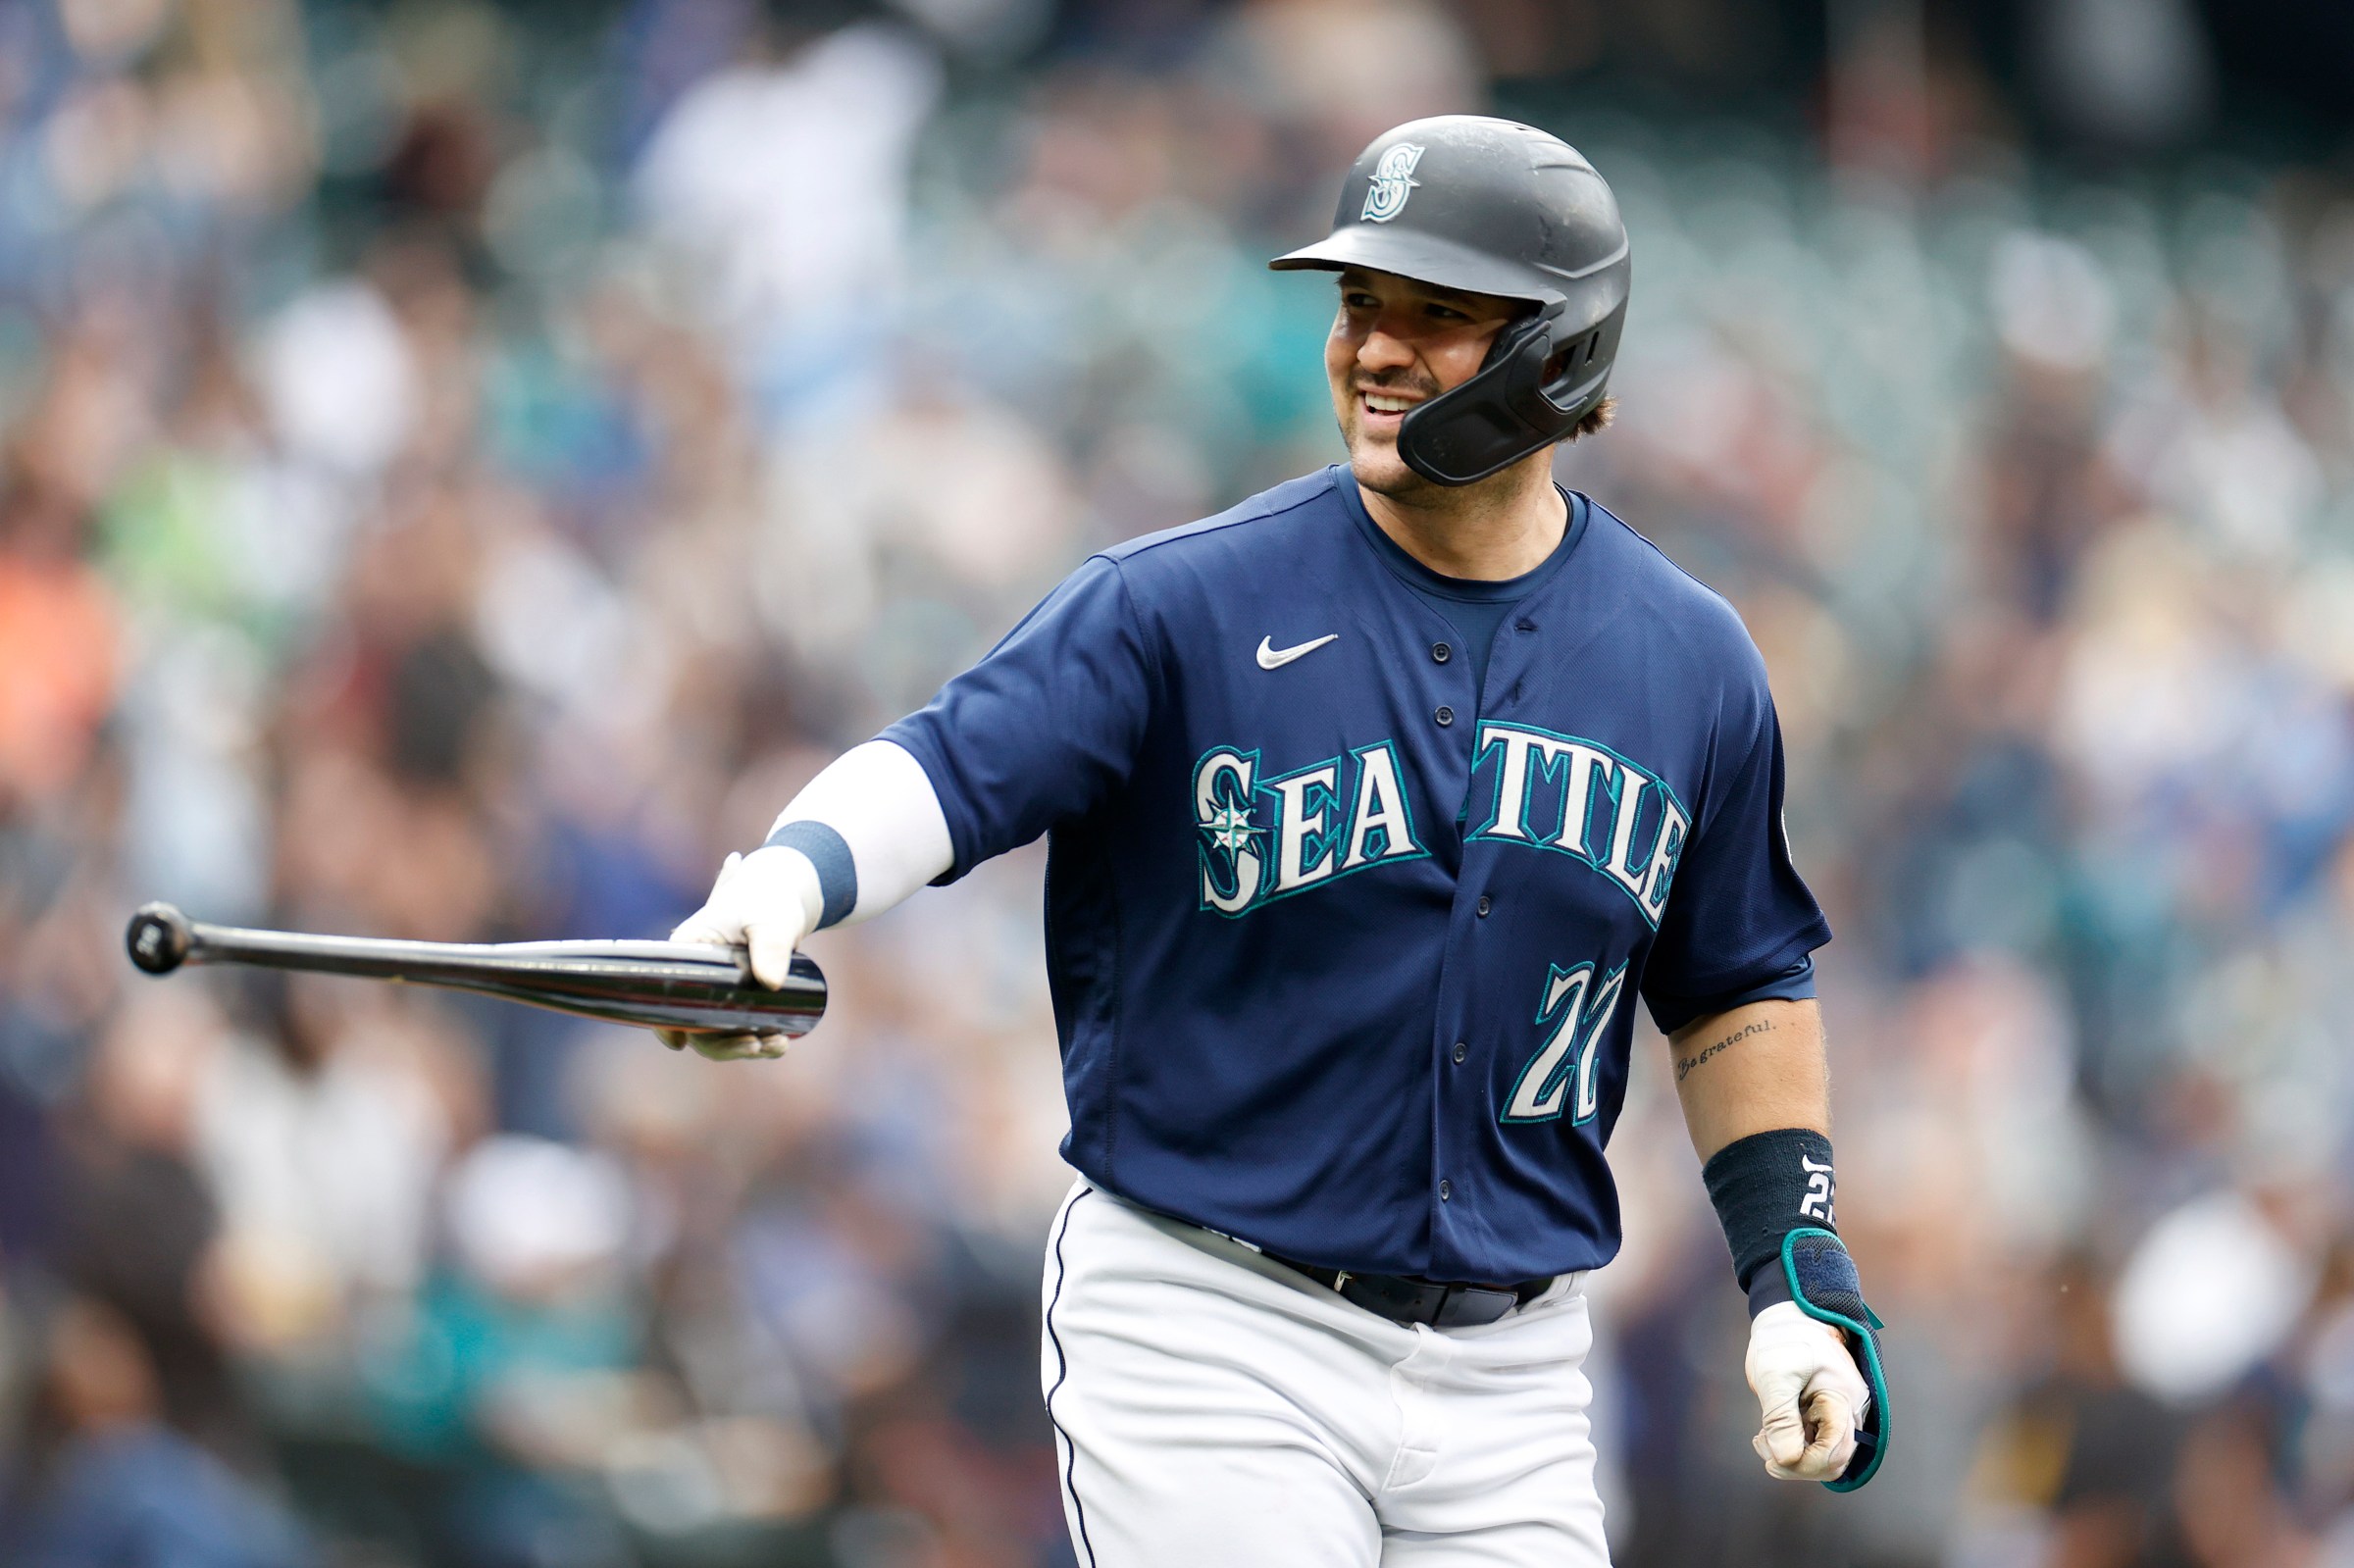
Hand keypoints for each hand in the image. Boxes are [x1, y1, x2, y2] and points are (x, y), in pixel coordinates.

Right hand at [657, 847, 822, 1061]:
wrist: (786, 895)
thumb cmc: (769, 900)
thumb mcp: (770, 920)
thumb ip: (771, 946)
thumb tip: (771, 984)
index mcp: (690, 951)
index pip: (665, 994)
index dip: (665, 1023)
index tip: (679, 1043)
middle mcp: (698, 977)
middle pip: (696, 1023)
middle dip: (723, 1044)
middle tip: (756, 1046)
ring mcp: (718, 990)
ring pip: (721, 1031)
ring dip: (745, 1046)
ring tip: (779, 1045)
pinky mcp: (739, 997)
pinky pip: (741, 1027)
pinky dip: (759, 1040)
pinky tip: (782, 1042)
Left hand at [1745, 1300, 1869, 1481]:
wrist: (1790, 1314)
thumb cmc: (1783, 1338)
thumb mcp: (1773, 1375)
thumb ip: (1780, 1418)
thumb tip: (1785, 1459)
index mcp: (1842, 1399)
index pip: (1834, 1454)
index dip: (1803, 1465)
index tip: (1771, 1456)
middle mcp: (1850, 1410)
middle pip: (1834, 1461)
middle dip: (1797, 1465)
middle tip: (1763, 1447)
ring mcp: (1841, 1412)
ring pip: (1826, 1455)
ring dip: (1794, 1456)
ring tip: (1764, 1437)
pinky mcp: (1829, 1413)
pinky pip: (1818, 1442)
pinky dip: (1795, 1444)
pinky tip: (1771, 1431)